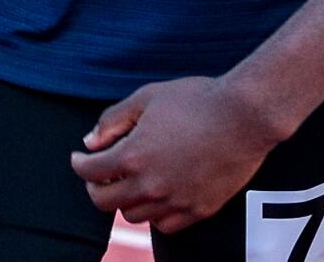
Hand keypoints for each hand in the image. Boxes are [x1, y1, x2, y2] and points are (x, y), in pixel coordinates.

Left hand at [70, 77, 282, 232]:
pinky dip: (154, 214)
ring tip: (130, 182)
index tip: (79, 158)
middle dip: (96, 187)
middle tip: (99, 175)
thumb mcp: (148, 97)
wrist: (244, 116)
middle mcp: (151, 186)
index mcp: (134, 156)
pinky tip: (156, 196)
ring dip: (125, 200)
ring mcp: (175, 201)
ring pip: (134, 215)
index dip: (79, 164)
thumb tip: (90, 142)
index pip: (90, 172)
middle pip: (106, 202)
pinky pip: (164, 225)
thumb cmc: (197, 100)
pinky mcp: (198, 210)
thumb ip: (113, 120)